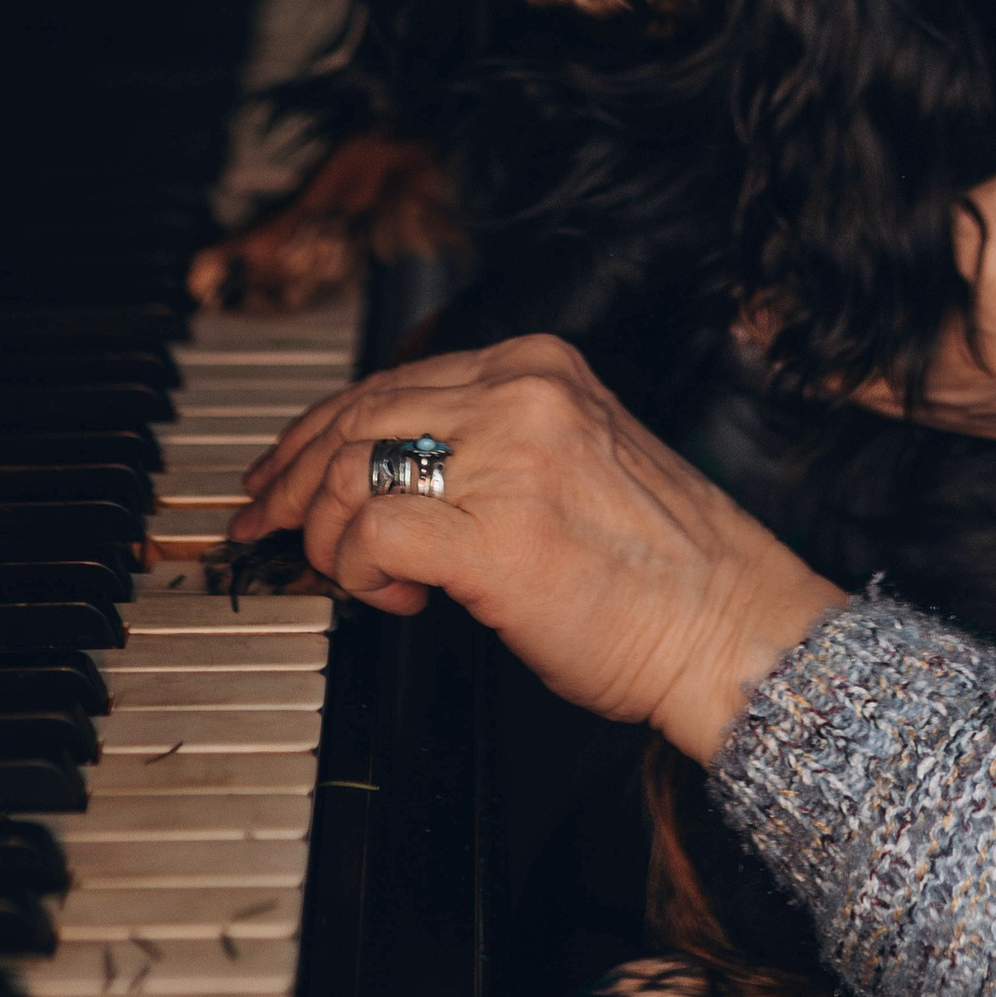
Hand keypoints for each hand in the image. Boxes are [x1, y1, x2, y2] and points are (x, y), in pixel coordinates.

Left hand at [229, 334, 842, 762]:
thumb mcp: (574, 458)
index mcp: (539, 367)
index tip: (283, 472)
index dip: (318, 430)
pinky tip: (392, 596)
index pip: (392, 379)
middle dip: (291, 478)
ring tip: (346, 574)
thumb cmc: (661, 569)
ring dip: (326, 535)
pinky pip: (372, 533)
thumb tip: (386, 477)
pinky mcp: (496, 533)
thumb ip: (490, 445)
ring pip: (352, 470)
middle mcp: (521, 395)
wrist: (731, 629)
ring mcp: (510, 458)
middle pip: (356, 415)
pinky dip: (358, 570)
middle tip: (264, 526)